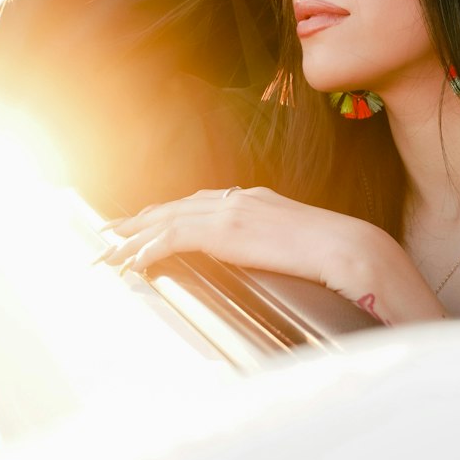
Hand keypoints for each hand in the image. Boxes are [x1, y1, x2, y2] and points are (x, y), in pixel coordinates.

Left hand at [96, 186, 446, 325]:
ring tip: (108, 251)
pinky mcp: (225, 230)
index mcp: (257, 200)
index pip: (203, 202)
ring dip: (134, 237)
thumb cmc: (337, 256)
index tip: (147, 222)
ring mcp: (230, 211)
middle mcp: (239, 198)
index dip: (171, 213)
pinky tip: (133, 261)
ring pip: (167, 220)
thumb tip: (270, 261)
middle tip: (110, 234)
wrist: (351, 250)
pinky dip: (147, 248)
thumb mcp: (299, 246)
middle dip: (141, 221)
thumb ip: (276, 246)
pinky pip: (173, 237)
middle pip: (177, 207)